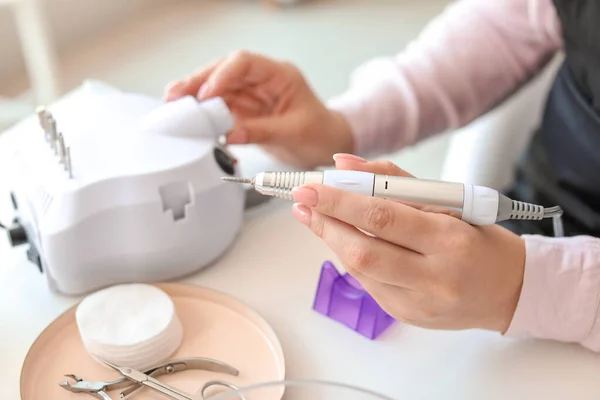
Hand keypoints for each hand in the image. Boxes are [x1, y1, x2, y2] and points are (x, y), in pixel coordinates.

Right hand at [164, 50, 353, 167]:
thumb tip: (228, 134)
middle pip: (224, 71)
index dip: (222, 75)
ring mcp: (252, 95)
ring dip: (195, 96)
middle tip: (176, 95)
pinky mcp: (245, 111)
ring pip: (218, 88)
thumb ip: (260, 132)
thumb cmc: (320, 133)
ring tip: (173, 105)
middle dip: (199, 82)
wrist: (327, 145)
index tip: (206, 94)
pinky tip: (188, 117)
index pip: (245, 63)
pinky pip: (220, 107)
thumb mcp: (293, 133)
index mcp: (280, 75)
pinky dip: (203, 112)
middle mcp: (262, 80)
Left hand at [291, 154, 525, 332]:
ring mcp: (419, 302)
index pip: (382, 217)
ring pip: (359, 269)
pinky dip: (351, 258)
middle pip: (362, 250)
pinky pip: (367, 283)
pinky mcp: (407, 316)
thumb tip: (344, 165)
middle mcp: (435, 277)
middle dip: (325, 223)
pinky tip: (346, 241)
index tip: (311, 188)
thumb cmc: (479, 239)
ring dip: (332, 239)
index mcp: (451, 239)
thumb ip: (394, 180)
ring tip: (317, 217)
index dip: (339, 202)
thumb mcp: (449, 200)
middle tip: (303, 202)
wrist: (509, 290)